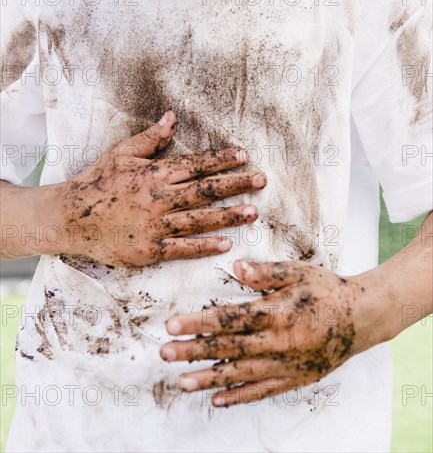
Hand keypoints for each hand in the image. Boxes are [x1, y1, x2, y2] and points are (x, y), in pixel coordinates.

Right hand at [58, 111, 266, 266]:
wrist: (69, 218)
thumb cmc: (96, 182)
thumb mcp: (120, 154)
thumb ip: (149, 139)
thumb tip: (172, 118)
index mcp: (153, 174)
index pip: (195, 164)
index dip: (221, 159)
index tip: (245, 155)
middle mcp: (158, 198)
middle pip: (204, 190)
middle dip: (236, 184)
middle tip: (262, 180)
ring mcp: (154, 226)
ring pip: (199, 219)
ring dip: (228, 215)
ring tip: (253, 212)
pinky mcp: (148, 250)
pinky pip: (181, 248)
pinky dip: (204, 246)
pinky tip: (226, 243)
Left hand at [160, 259, 376, 406]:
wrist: (360, 318)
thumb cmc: (325, 290)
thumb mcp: (298, 272)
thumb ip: (266, 272)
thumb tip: (235, 267)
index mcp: (276, 313)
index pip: (229, 319)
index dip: (198, 322)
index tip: (172, 325)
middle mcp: (278, 342)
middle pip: (228, 348)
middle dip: (193, 351)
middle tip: (165, 354)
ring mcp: (285, 364)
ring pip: (240, 374)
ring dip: (209, 378)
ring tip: (182, 382)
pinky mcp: (293, 378)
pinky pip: (262, 391)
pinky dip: (239, 396)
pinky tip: (218, 400)